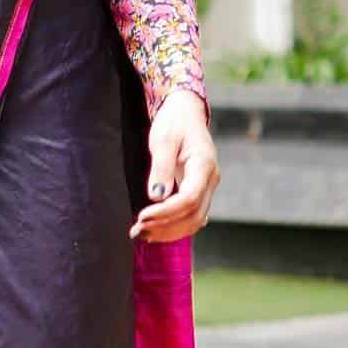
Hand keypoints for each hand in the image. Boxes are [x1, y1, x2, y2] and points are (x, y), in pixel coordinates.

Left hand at [129, 89, 219, 243]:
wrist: (185, 113)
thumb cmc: (174, 122)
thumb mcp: (163, 139)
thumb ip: (161, 167)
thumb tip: (156, 197)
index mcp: (204, 165)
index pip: (189, 199)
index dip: (166, 213)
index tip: (142, 217)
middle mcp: (211, 180)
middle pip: (194, 216)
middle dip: (166, 228)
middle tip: (137, 231)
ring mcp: (207, 187)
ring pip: (194, 221)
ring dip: (169, 232)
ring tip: (141, 234)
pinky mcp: (199, 192)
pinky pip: (191, 216)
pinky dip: (174, 227)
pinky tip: (154, 229)